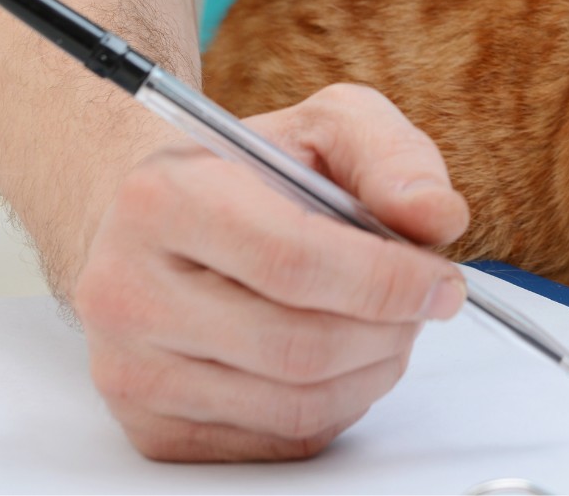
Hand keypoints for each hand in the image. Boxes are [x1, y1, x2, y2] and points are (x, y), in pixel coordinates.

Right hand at [72, 84, 470, 460]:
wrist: (154, 228)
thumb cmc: (246, 174)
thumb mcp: (324, 127)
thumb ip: (389, 156)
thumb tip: (436, 216)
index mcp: (162, 200)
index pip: (293, 261)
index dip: (387, 281)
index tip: (441, 282)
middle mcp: (126, 291)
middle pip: (298, 347)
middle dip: (389, 331)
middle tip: (422, 305)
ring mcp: (133, 371)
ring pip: (295, 406)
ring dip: (374, 371)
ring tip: (389, 327)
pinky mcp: (153, 431)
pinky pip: (280, 442)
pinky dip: (339, 406)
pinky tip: (344, 360)